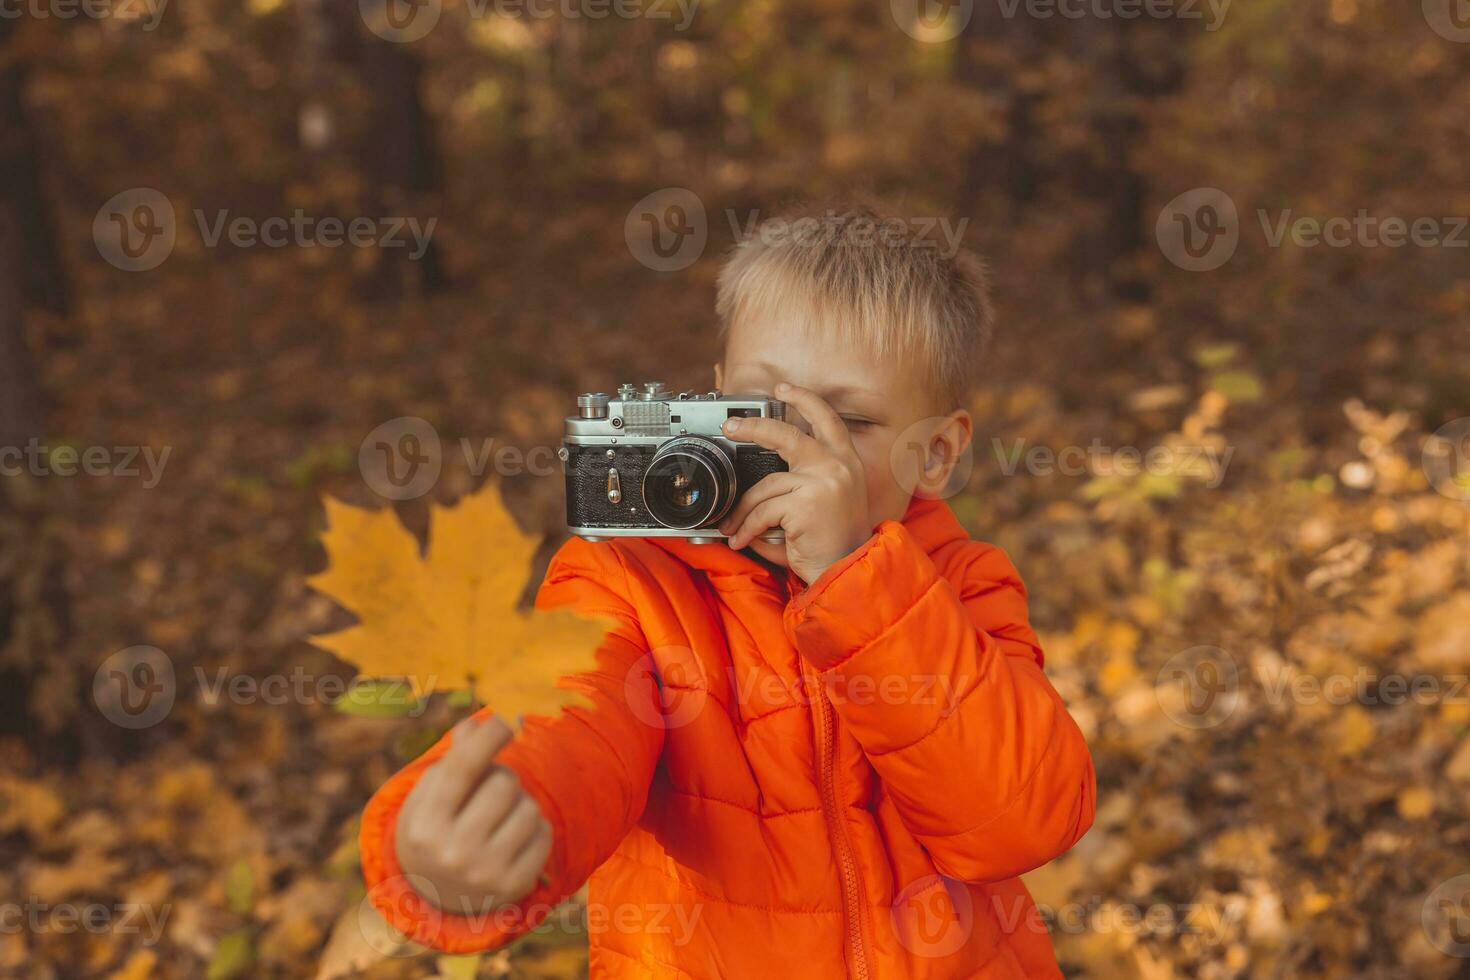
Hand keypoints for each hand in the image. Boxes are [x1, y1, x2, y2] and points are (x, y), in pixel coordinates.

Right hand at [394, 715, 552, 916]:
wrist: (438, 894)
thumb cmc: (438, 825)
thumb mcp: (433, 793)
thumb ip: (458, 756)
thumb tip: (480, 723)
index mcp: (424, 824)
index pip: (463, 767)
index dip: (489, 735)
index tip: (508, 717)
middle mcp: (452, 853)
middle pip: (504, 782)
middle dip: (502, 776)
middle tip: (490, 791)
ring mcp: (485, 874)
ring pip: (529, 806)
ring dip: (520, 802)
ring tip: (501, 816)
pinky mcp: (515, 887)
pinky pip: (545, 832)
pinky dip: (534, 826)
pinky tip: (514, 837)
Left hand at [718, 382, 872, 583]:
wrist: (847, 572)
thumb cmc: (833, 542)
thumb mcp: (827, 501)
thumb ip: (803, 479)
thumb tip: (761, 470)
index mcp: (846, 462)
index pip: (827, 419)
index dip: (804, 400)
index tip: (783, 388)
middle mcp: (838, 467)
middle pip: (788, 435)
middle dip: (753, 427)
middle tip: (731, 427)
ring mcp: (823, 483)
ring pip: (765, 486)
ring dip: (743, 510)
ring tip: (733, 527)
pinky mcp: (806, 504)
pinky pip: (762, 511)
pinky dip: (747, 528)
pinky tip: (743, 541)